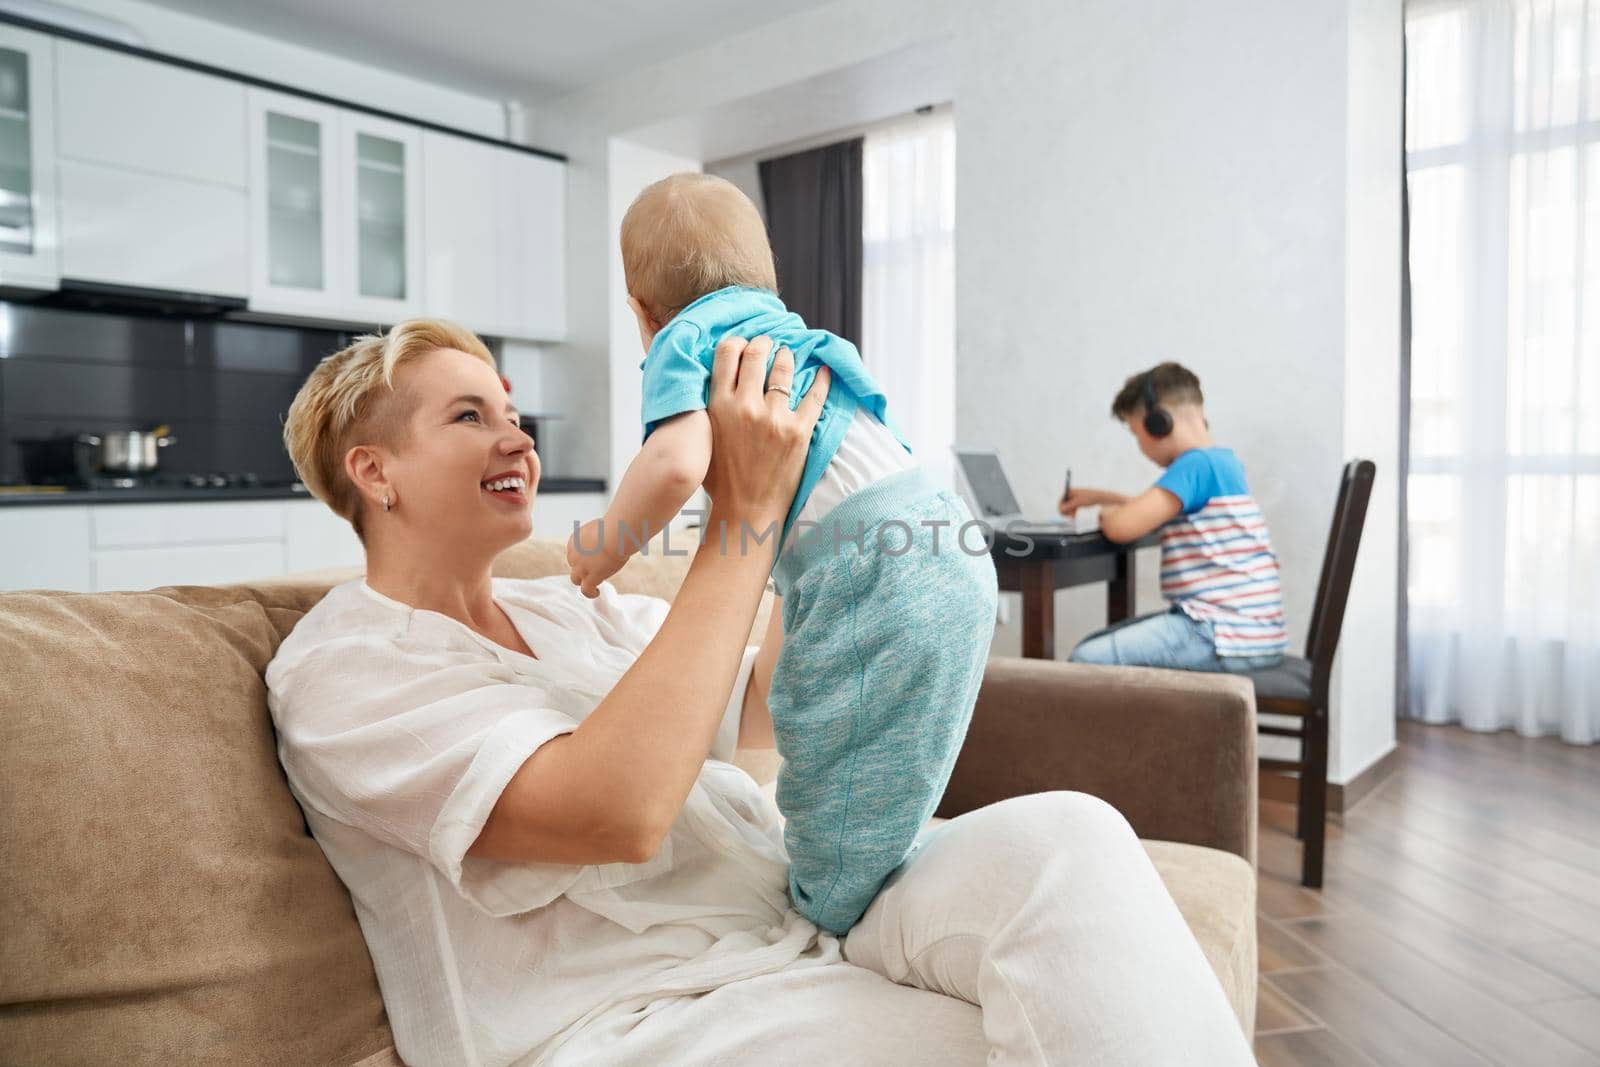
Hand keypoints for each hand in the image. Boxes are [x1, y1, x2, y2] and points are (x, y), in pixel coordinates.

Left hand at [567, 518, 624, 598]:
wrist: (614, 536)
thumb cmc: (615, 527)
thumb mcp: (603, 527)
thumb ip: (603, 533)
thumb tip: (615, 532)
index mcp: (575, 540)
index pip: (574, 552)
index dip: (583, 555)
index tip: (593, 556)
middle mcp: (574, 554)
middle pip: (574, 564)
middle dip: (582, 566)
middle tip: (595, 568)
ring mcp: (580, 567)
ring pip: (575, 579)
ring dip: (583, 582)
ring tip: (592, 587)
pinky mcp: (590, 578)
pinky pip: (586, 590)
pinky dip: (590, 593)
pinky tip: (597, 592)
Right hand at [700, 335, 829, 538]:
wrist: (746, 512)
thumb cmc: (721, 480)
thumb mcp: (704, 437)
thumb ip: (710, 407)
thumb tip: (718, 379)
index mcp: (718, 406)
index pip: (727, 354)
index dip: (737, 342)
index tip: (744, 344)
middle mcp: (746, 407)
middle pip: (756, 354)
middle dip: (763, 343)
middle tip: (768, 343)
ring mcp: (774, 418)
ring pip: (783, 370)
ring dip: (787, 357)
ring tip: (788, 355)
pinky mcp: (799, 432)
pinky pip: (815, 396)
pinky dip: (821, 380)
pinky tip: (824, 370)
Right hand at [1059, 488, 1101, 515]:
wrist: (1099, 498)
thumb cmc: (1088, 498)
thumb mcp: (1077, 503)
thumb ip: (1068, 506)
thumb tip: (1060, 510)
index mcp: (1069, 492)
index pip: (1060, 502)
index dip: (1061, 509)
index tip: (1067, 515)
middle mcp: (1069, 495)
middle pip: (1062, 506)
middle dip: (1066, 512)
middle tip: (1072, 516)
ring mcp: (1072, 499)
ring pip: (1066, 509)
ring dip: (1069, 513)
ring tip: (1074, 516)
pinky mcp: (1076, 503)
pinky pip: (1070, 509)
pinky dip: (1072, 513)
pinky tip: (1075, 515)